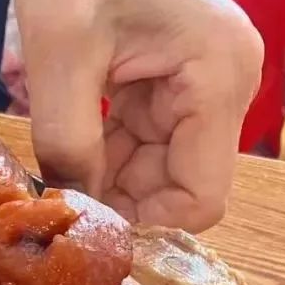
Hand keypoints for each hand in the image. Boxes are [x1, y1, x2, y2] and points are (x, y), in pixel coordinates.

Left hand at [14, 0, 261, 231]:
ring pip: (160, 170)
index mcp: (218, 77)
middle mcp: (225, 84)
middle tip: (64, 212)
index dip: (147, 227)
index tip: (92, 232)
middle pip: (180, 188)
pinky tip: (68, 155)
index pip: (200, 199)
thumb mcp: (62, 51)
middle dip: (124, 205)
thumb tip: (73, 212)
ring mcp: (202, 79)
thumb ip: (69, 143)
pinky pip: (145, 140)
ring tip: (58, 180)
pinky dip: (107, 156)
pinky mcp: (173, 74)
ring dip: (110, 183)